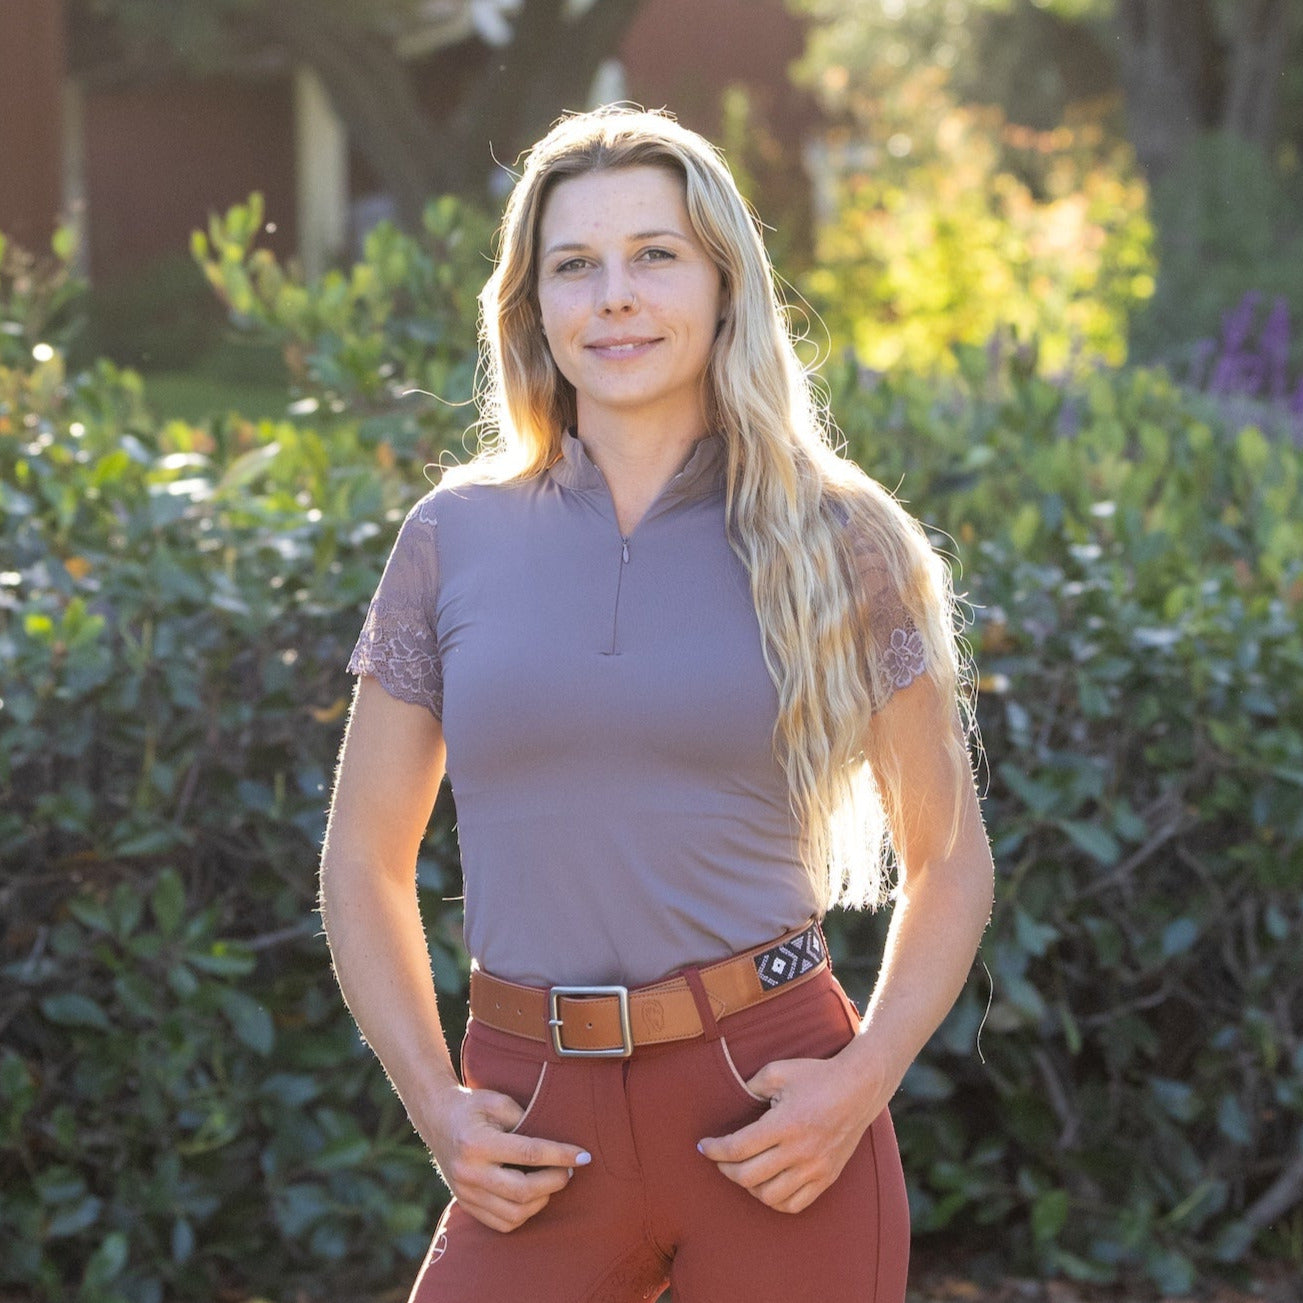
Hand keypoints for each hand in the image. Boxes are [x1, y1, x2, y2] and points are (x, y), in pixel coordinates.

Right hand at [419, 1080, 591, 1231]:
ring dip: (542, 1200)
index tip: (584, 1156)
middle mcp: (469, 1173)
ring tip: (553, 1181)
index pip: (529, 1154)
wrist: (437, 1119)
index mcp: (477, 1143)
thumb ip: (526, 1119)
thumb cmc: (473, 1106)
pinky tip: (534, 1196)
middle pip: (523, 1191)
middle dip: (555, 1182)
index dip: (560, 1155)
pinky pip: (501, 1223)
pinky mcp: (466, 1204)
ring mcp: (465, 1193)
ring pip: (514, 1214)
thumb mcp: (498, 1101)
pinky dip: (524, 1214)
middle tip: (570, 1170)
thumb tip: (559, 1142)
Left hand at [697, 1053, 884, 1213]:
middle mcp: (800, 1151)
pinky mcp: (826, 1178)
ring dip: (749, 1186)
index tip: (703, 1146)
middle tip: (719, 1159)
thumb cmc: (816, 1076)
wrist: (859, 1088)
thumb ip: (750, 1087)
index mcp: (785, 1123)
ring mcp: (815, 1168)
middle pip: (749, 1176)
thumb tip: (730, 1102)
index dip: (714, 1150)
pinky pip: (794, 1205)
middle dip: (725, 1169)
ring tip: (743, 1170)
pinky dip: (774, 1200)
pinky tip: (766, 1184)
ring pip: (769, 1196)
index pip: (738, 1147)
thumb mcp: (778, 1071)